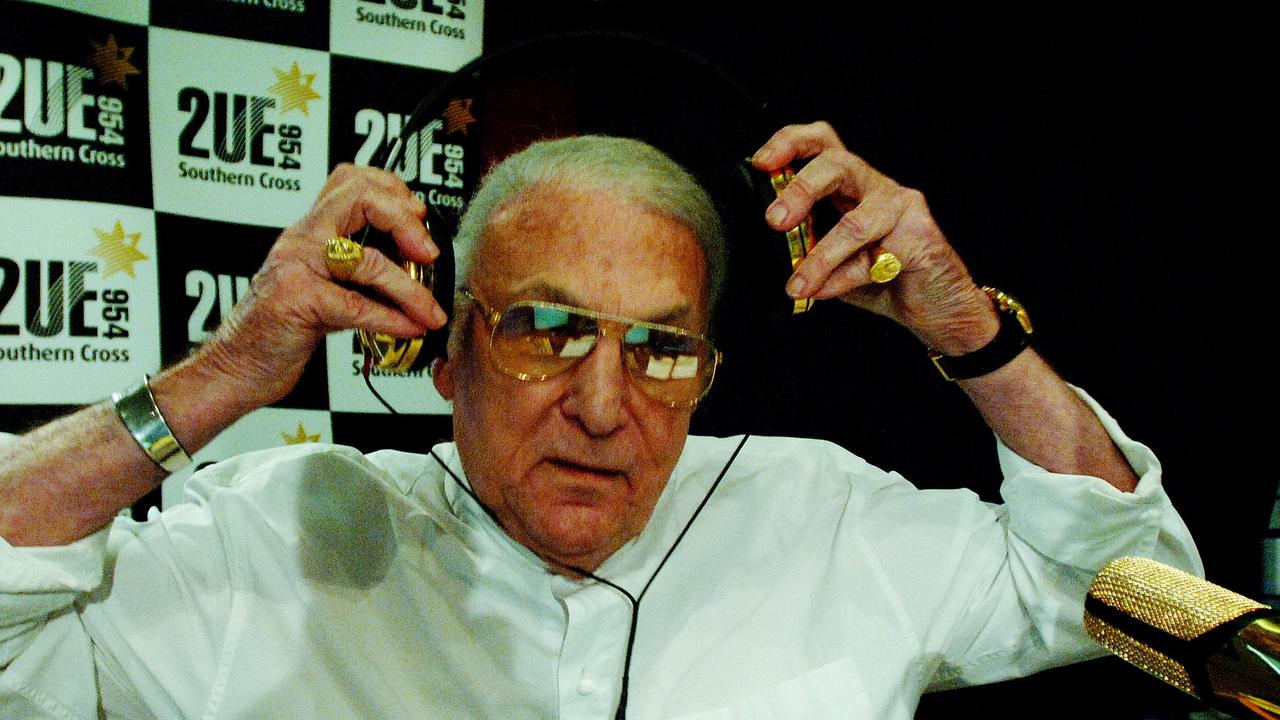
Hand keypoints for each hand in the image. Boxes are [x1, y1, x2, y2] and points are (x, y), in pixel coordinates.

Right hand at [193, 164, 445, 411]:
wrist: (238, 364)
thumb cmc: (281, 328)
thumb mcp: (323, 287)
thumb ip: (358, 272)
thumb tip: (413, 270)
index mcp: (310, 230)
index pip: (351, 179)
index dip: (392, 190)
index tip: (418, 215)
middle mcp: (302, 239)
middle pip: (360, 197)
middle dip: (405, 222)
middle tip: (429, 253)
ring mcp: (296, 266)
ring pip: (368, 260)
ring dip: (411, 289)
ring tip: (431, 311)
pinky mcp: (297, 301)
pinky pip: (357, 306)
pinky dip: (391, 320)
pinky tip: (410, 328)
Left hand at [752, 122, 997, 355]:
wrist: (938, 310)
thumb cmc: (883, 279)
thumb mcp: (831, 261)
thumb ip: (804, 247)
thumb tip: (765, 249)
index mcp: (850, 185)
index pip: (821, 143)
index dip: (789, 143)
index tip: (761, 162)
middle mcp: (876, 187)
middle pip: (838, 162)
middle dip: (800, 189)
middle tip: (774, 220)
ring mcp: (902, 208)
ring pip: (854, 222)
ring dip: (818, 257)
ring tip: (797, 284)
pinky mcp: (920, 238)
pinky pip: (873, 258)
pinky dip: (841, 279)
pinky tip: (822, 293)